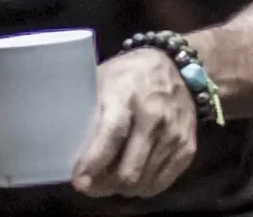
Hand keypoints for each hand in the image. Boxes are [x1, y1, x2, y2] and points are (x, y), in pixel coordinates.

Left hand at [72, 47, 196, 198]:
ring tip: (108, 181)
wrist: (175, 65)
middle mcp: (154, 116)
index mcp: (127, 94)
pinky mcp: (187, 147)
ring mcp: (174, 134)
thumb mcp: (104, 79)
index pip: (112, 134)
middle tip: (90, 185)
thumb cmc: (129, 74)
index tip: (79, 180)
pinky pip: (161, 183)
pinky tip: (132, 178)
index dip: (94, 161)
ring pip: (144, 181)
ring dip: (122, 188)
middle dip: (105, 185)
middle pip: (129, 169)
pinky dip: (143, 187)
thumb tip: (64, 138)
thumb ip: (90, 108)